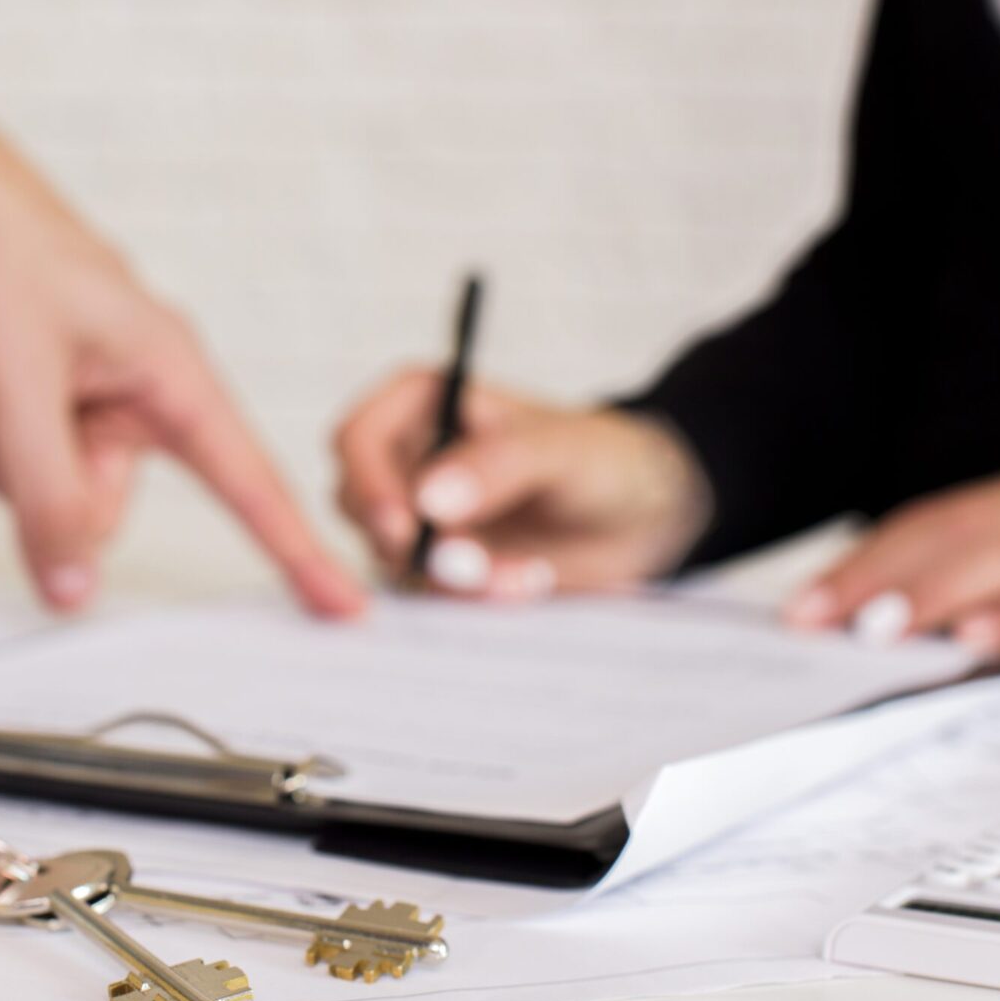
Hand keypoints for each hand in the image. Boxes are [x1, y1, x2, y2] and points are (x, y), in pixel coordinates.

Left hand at [0, 0, 363, 616]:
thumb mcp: (15, 390)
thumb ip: (50, 500)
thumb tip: (72, 588)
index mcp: (164, 363)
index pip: (246, 478)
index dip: (296, 549)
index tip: (342, 606)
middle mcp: (124, 374)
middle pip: (107, 498)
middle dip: (43, 484)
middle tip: (6, 424)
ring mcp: (64, 375)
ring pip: (39, 482)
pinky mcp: (11, 373)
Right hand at [332, 369, 710, 596]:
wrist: (641, 519)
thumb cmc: (603, 459)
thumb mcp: (560, 450)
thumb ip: (497, 464)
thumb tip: (428, 499)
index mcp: (423, 403)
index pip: (358, 438)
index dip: (368, 483)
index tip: (404, 528)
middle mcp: (408, 457)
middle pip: (359, 504)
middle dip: (413, 544)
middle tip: (471, 565)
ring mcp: (419, 515)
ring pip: (390, 556)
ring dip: (451, 577)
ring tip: (520, 575)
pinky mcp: (438, 563)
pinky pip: (425, 590)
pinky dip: (469, 597)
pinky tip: (521, 583)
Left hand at [785, 455, 999, 658]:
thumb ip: (997, 592)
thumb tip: (887, 620)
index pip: (945, 517)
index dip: (869, 556)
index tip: (805, 604)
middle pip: (971, 525)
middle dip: (884, 571)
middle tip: (817, 619)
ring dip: (942, 590)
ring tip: (879, 629)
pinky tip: (975, 643)